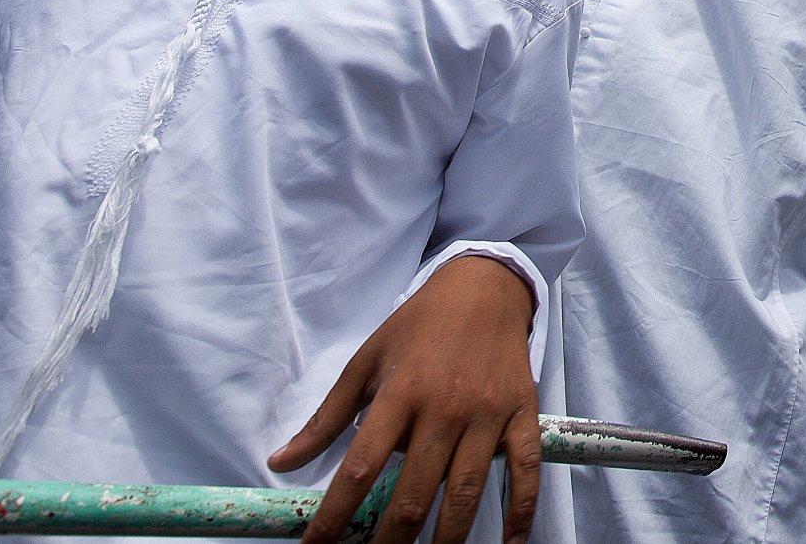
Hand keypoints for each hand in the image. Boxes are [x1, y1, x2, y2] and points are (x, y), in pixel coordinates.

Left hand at [274, 256, 542, 543]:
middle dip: (389, 540)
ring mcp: (487, 413)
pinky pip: (525, 471)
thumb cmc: (418, 326)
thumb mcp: (366, 362)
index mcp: (400, 393)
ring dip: (444, 539)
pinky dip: (521, 513)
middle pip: (415, 492)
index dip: (336, 515)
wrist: (484, 288)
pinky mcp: (522, 414)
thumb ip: (326, 418)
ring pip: (465, 492)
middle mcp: (444, 407)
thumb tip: (281, 461)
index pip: (362, 468)